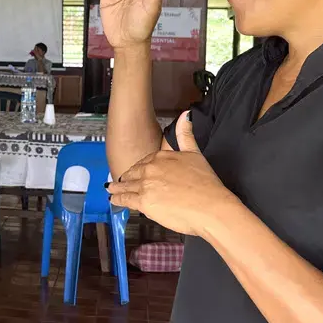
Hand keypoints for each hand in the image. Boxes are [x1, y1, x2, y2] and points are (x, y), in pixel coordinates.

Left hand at [107, 111, 239, 235]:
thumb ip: (186, 134)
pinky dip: (117, 199)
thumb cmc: (207, 185)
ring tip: (111, 189)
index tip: (136, 171)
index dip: (139, 168)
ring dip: (117, 187)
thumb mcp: (196, 153)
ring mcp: (146, 186)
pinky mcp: (144, 203)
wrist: (211, 207)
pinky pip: (125, 199)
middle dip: (126, 178)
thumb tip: (185, 115)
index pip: (144, 161)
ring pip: (126, 186)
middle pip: (133, 173)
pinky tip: (113, 199)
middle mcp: (151, 169)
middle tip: (119, 181)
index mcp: (161, 157)